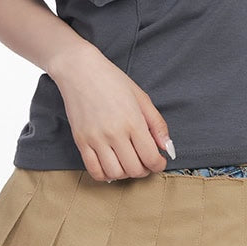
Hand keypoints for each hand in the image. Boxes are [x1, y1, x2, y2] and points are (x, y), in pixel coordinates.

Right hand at [51, 49, 172, 182]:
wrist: (79, 70)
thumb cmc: (112, 80)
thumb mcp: (141, 97)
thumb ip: (157, 124)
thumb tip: (167, 148)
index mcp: (132, 121)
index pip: (150, 158)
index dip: (158, 165)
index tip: (159, 161)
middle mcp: (114, 133)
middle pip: (134, 169)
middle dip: (144, 170)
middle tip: (145, 162)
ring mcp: (95, 139)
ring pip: (115, 173)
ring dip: (126, 174)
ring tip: (128, 163)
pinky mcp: (80, 141)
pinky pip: (94, 170)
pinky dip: (106, 175)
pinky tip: (111, 165)